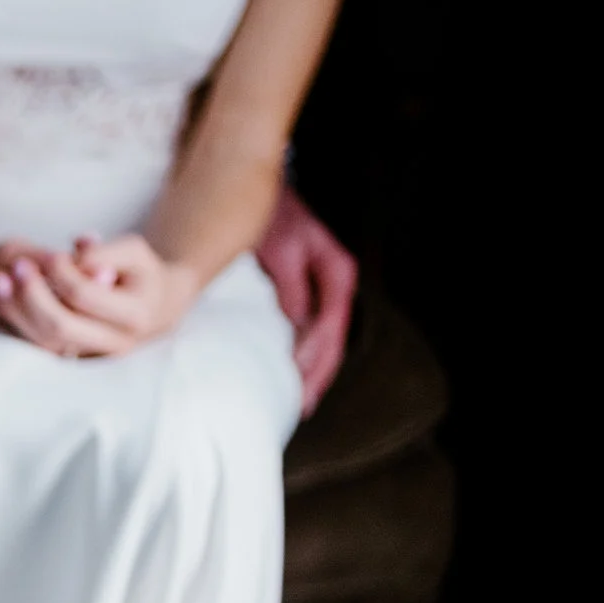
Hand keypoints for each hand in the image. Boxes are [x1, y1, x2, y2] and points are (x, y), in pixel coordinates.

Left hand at [0, 241, 136, 359]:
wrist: (148, 307)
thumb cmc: (138, 273)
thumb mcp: (133, 253)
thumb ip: (107, 252)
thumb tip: (77, 255)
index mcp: (134, 316)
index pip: (84, 296)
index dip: (62, 273)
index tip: (53, 255)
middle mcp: (111, 344)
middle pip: (59, 326)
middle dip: (33, 294)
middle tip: (18, 264)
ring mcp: (88, 355)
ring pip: (42, 338)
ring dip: (15, 308)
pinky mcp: (69, 355)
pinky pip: (36, 342)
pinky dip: (14, 317)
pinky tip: (0, 290)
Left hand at [254, 185, 356, 412]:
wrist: (265, 194)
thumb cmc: (274, 217)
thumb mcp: (282, 249)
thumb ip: (291, 287)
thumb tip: (297, 325)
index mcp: (338, 274)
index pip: (330, 326)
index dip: (315, 356)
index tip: (297, 380)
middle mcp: (338, 285)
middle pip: (334, 340)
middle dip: (317, 376)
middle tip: (300, 409)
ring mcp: (326, 291)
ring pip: (326, 341)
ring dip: (313, 372)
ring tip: (299, 404)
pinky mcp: (311, 293)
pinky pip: (312, 332)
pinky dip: (305, 355)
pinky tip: (293, 374)